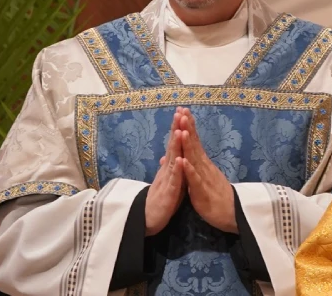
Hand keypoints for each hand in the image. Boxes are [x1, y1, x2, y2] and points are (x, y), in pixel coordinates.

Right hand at [144, 110, 185, 235]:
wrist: (148, 219)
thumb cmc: (161, 199)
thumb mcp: (168, 180)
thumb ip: (170, 167)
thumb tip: (170, 154)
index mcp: (170, 166)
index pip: (175, 143)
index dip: (179, 128)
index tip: (183, 112)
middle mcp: (167, 169)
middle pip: (173, 146)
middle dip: (176, 129)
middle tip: (179, 112)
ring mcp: (167, 180)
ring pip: (172, 160)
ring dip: (176, 145)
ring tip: (180, 130)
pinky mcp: (168, 193)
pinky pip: (174, 181)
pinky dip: (177, 170)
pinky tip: (180, 160)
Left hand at [178, 107, 237, 233]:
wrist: (233, 215)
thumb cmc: (215, 197)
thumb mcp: (199, 180)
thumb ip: (189, 168)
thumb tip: (178, 157)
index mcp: (202, 164)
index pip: (194, 142)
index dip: (187, 127)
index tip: (182, 112)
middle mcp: (204, 167)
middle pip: (194, 145)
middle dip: (187, 128)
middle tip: (182, 111)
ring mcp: (204, 178)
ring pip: (195, 159)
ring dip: (189, 145)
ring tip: (182, 131)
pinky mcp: (203, 192)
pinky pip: (196, 180)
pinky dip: (190, 170)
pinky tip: (184, 161)